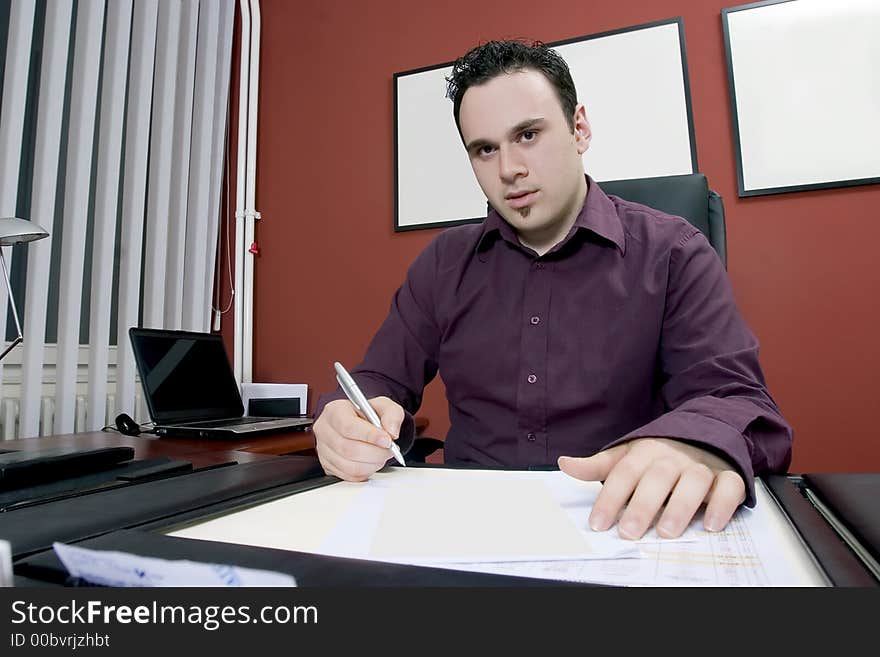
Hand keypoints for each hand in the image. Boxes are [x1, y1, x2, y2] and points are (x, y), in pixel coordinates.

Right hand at [313, 397, 403, 481]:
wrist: (363, 426)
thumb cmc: (369, 414)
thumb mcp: (384, 406)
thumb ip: (392, 414)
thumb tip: (392, 432)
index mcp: (334, 410)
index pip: (348, 426)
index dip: (370, 436)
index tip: (387, 440)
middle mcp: (324, 430)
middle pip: (348, 449)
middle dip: (375, 453)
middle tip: (389, 450)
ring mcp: (323, 450)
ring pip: (349, 466)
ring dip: (372, 464)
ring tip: (381, 455)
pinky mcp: (328, 466)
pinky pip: (349, 476)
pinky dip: (365, 472)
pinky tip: (371, 462)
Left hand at [558, 437, 745, 539]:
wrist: (704, 436)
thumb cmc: (658, 456)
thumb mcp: (626, 456)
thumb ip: (597, 466)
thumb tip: (564, 463)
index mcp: (645, 451)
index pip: (624, 473)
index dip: (609, 498)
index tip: (598, 523)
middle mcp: (674, 457)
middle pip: (657, 478)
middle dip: (642, 506)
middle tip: (629, 532)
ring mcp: (702, 465)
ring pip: (693, 482)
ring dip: (680, 507)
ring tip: (667, 532)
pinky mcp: (728, 476)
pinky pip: (730, 487)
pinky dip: (722, 505)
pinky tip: (711, 525)